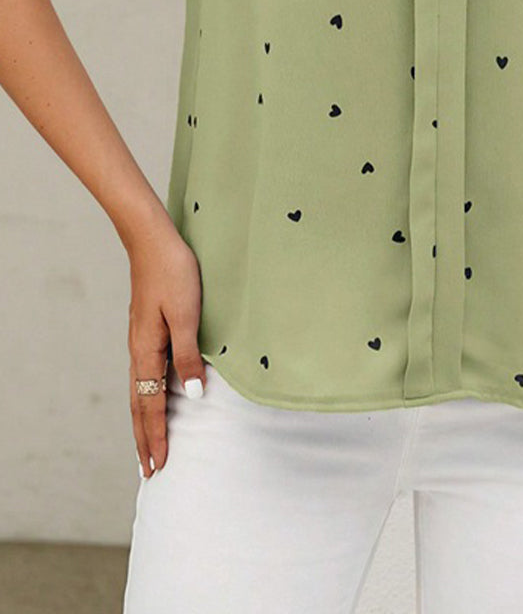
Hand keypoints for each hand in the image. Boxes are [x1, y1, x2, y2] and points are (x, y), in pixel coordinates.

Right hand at [127, 221, 205, 477]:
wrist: (153, 241)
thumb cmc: (173, 273)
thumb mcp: (186, 314)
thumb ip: (188, 354)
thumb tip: (193, 394)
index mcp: (147, 351)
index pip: (151, 404)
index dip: (156, 435)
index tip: (158, 466)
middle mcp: (139, 350)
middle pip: (139, 404)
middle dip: (144, 438)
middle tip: (148, 471)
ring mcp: (140, 340)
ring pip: (139, 391)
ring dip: (143, 421)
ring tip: (146, 446)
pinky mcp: (146, 330)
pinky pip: (144, 375)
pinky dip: (146, 397)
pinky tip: (152, 398)